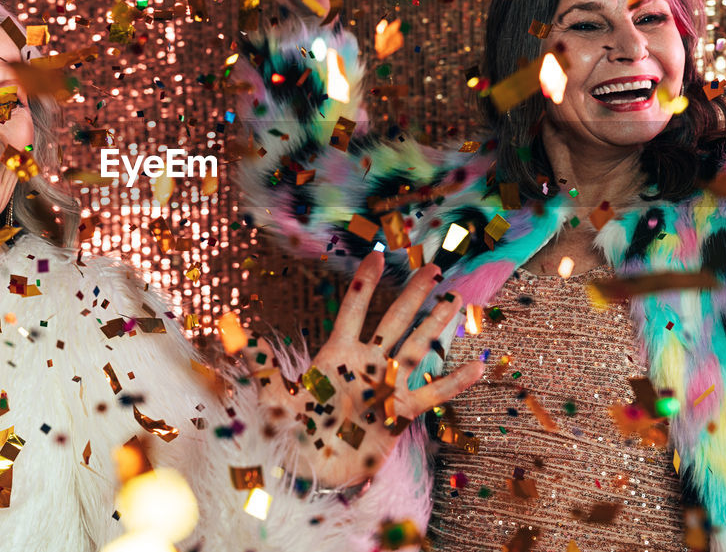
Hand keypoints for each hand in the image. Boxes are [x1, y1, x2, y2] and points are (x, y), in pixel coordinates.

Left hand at [253, 253, 483, 487]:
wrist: (309, 472)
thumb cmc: (290, 434)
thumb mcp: (274, 401)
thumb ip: (264, 371)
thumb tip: (247, 342)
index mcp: (335, 355)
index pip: (353, 310)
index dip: (365, 282)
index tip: (379, 254)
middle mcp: (364, 365)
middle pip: (392, 321)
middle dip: (412, 294)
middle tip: (433, 267)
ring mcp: (384, 387)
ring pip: (416, 348)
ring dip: (436, 325)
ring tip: (455, 301)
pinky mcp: (400, 414)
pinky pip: (432, 395)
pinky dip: (454, 383)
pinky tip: (478, 368)